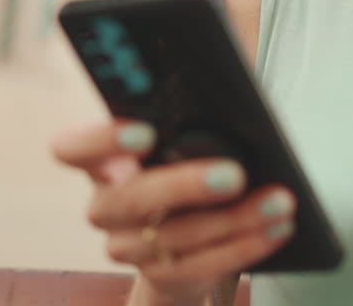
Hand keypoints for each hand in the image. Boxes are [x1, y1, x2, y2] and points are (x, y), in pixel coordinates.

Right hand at [51, 121, 294, 302]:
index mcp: (104, 160)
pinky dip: (245, 245)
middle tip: (235, 174)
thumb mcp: (186, 138)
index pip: (72, 149)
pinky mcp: (160, 275)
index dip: (102, 141)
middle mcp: (106, 205)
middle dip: (185, 185)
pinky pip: (201, 266)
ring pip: (175, 236)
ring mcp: (128, 245)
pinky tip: (277, 228)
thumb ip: (192, 113)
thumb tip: (230, 76)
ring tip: (280, 200)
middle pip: (131, 199)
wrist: (187, 240)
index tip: (145, 131)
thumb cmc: (190, 165)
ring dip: (236, 219)